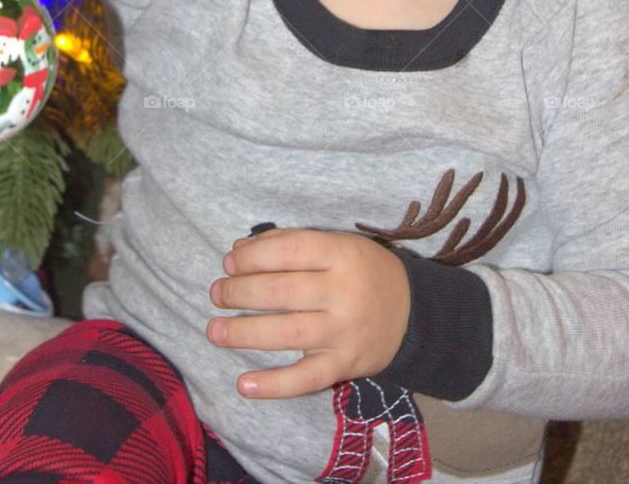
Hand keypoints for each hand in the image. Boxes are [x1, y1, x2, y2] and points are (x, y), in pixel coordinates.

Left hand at [206, 227, 410, 399]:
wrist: (413, 313)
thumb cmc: (363, 272)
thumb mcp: (336, 244)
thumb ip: (289, 244)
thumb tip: (238, 251)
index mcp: (341, 254)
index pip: (288, 251)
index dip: (252, 257)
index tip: (229, 263)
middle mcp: (343, 292)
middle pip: (281, 292)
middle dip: (240, 292)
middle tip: (217, 294)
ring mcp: (344, 332)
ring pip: (286, 333)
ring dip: (244, 333)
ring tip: (215, 330)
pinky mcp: (345, 365)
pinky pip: (306, 379)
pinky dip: (273, 385)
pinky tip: (244, 384)